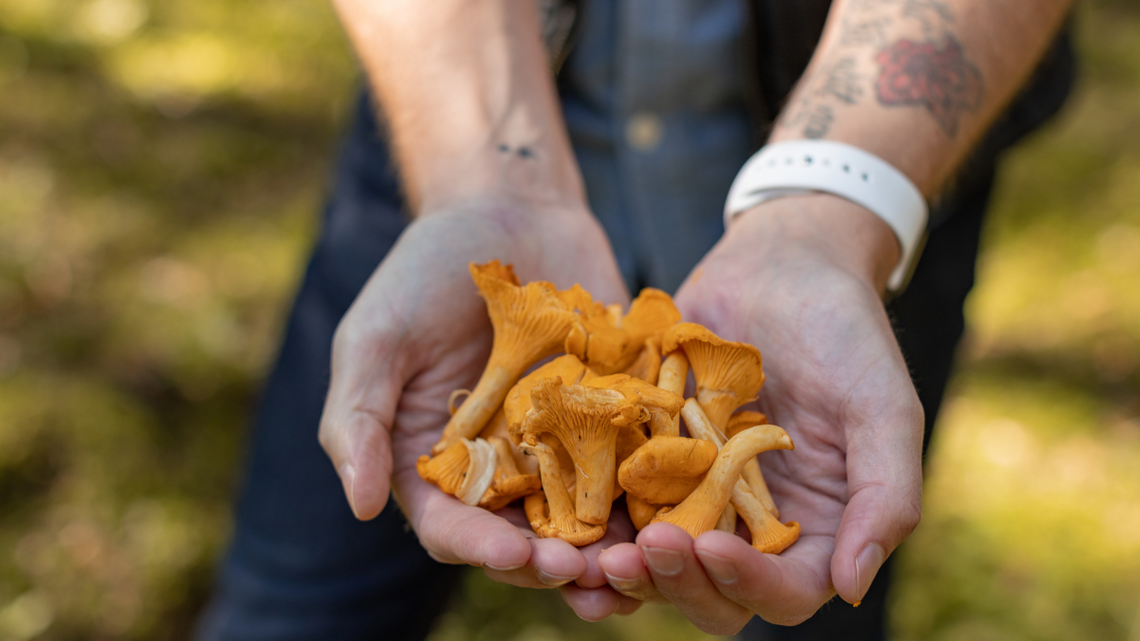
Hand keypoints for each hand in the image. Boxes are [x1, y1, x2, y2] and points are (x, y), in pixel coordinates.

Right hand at [318, 200, 640, 618]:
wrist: (507, 209)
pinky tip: (682, 504)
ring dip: (613, 547)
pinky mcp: (613, 417)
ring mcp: (560, 446)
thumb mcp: (375, 338)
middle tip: (590, 573)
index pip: (453, 528)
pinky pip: (636, 464)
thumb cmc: (423, 273)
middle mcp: (499, 469)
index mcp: (435, 465)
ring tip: (642, 559)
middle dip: (555, 562)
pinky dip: (655, 492)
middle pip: (525, 538)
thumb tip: (358, 506)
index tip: (517, 556)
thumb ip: (359, 419)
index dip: (482, 549)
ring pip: (587, 518)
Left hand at [597, 195, 923, 632]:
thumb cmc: (846, 330)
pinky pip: (614, 502)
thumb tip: (854, 587)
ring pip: (654, 559)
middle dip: (675, 581)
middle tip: (641, 552)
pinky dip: (590, 520)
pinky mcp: (645, 459)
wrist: (781, 262)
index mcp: (811, 529)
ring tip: (591, 557)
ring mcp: (693, 494)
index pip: (782, 591)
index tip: (712, 548)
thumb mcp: (883, 406)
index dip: (748, 584)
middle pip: (710, 590)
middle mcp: (748, 524)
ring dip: (625, 570)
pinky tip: (557, 519)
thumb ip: (884, 496)